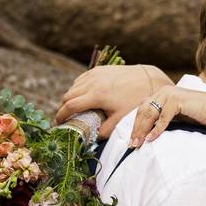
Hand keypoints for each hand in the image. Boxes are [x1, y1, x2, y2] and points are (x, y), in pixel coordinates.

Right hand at [55, 65, 172, 137]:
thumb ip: (105, 130)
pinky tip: (84, 95)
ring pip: (73, 86)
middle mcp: (92, 83)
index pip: (70, 106)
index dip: (61, 116)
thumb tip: (92, 136)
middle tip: (66, 118)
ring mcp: (94, 74)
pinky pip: (81, 79)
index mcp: (96, 96)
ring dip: (71, 97)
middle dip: (64, 107)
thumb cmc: (135, 101)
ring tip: (76, 108)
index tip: (57, 124)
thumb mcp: (121, 119)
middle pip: (68, 95)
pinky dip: (78, 88)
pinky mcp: (99, 69)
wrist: (148, 80)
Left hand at [129, 86, 205, 147]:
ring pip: (150, 114)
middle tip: (132, 144)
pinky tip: (151, 139)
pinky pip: (163, 117)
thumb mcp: (176, 117)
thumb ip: (163, 119)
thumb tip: (148, 131)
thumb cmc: (197, 116)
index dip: (136, 125)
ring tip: (138, 143)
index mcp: (161, 94)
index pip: (143, 109)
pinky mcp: (176, 100)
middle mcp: (163, 91)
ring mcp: (169, 94)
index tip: (132, 140)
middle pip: (143, 111)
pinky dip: (156, 129)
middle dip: (137, 129)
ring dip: (143, 130)